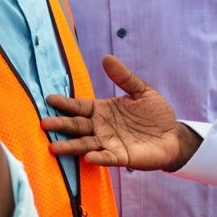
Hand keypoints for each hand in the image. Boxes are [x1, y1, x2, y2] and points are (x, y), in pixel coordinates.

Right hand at [42, 55, 198, 170]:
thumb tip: (106, 58)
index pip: (80, 106)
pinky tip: (88, 157)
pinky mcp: (121, 157)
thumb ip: (124, 77)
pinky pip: (107, 158)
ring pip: (85, 144)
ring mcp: (109, 143)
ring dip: (70, 146)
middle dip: (61, 125)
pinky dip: (98, 158)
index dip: (65, 103)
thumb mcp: (142, 90)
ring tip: (53, 147)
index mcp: (103, 110)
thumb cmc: (155, 113)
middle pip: (77, 126)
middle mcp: (101, 128)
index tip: (49, 99)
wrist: (173, 134)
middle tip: (43, 124)